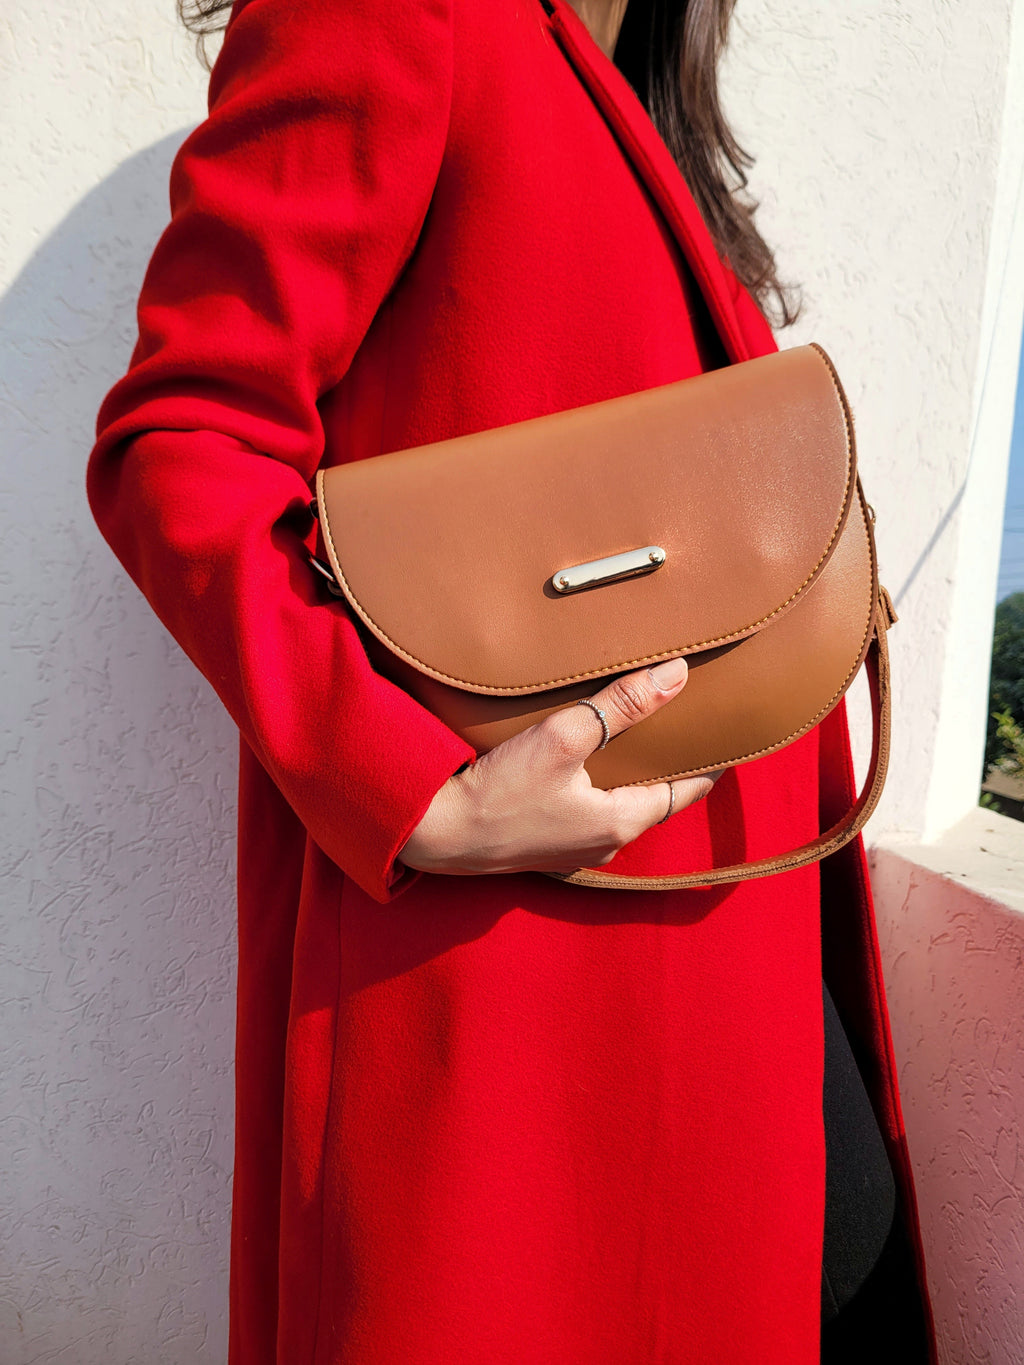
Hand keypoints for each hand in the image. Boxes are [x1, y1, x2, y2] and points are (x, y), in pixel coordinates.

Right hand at [397, 654, 722, 876]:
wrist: (433, 832)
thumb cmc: (499, 790)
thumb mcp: (565, 736)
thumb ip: (622, 705)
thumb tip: (676, 676)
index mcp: (620, 823)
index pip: (685, 791)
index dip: (708, 764)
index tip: (726, 738)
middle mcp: (603, 845)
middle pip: (652, 800)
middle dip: (667, 767)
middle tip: (682, 730)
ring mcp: (572, 851)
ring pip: (618, 809)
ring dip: (630, 779)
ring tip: (636, 741)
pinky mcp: (544, 846)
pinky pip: (586, 815)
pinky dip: (597, 789)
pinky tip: (584, 767)